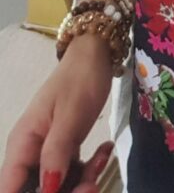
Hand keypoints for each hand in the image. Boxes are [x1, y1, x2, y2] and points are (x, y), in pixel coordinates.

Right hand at [0, 36, 113, 192]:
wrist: (95, 55)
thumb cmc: (80, 79)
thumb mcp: (70, 115)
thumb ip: (56, 153)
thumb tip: (47, 189)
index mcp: (22, 145)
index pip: (9, 189)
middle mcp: (29, 154)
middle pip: (36, 191)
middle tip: (92, 184)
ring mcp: (46, 153)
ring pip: (56, 186)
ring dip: (80, 182)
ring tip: (102, 159)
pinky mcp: (63, 151)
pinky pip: (70, 174)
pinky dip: (88, 170)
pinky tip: (104, 151)